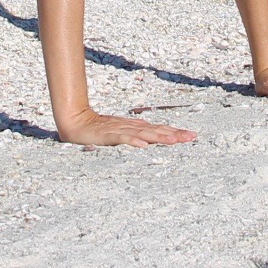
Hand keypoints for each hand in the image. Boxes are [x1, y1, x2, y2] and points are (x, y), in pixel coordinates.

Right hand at [57, 108, 196, 147]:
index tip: (192, 135)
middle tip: (192, 137)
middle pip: (156, 130)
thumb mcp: (120, 133)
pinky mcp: (108, 135)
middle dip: (174, 134)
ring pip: (143, 133)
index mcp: (135, 127)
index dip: (175, 132)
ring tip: (173, 141)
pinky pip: (123, 139)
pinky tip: (143, 145)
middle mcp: (131, 127)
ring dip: (159, 137)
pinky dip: (134, 141)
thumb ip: (134, 135)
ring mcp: (120, 130)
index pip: (159, 129)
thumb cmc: (98, 129)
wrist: (75, 122)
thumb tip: (150, 140)